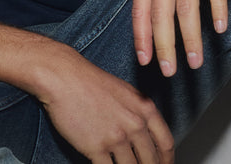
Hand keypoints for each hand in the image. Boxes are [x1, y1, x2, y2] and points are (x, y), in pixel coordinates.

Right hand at [39, 49, 173, 162]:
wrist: (64, 77)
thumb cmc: (90, 82)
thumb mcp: (124, 92)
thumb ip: (138, 113)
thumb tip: (144, 136)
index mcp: (145, 108)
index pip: (166, 144)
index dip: (166, 161)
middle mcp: (135, 123)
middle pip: (151, 162)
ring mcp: (116, 137)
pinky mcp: (96, 148)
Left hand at [132, 0, 230, 75]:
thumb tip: (156, 9)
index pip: (140, 5)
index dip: (141, 35)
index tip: (145, 60)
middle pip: (160, 10)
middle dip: (164, 45)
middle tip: (169, 72)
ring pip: (185, 4)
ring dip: (190, 37)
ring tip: (195, 61)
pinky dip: (216, 9)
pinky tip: (220, 29)